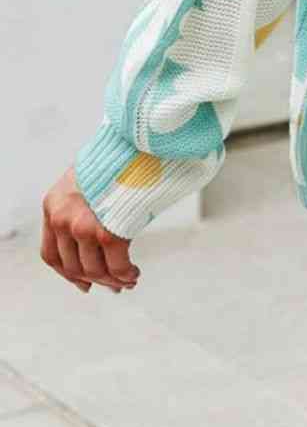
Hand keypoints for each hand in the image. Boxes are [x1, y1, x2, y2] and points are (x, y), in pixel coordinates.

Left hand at [41, 166, 140, 294]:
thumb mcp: (86, 182)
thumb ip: (82, 211)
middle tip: (114, 285)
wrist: (134, 141)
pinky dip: (126, 274)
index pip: (51, 254)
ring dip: (113, 280)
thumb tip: (95, 249)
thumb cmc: (116, 158)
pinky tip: (134, 272)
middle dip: (96, 279)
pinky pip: (117, 265)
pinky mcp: (106, 231)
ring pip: (95, 269)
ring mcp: (82, 226)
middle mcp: (62, 218)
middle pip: (73, 266)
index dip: (68, 274)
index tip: (84, 282)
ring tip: (129, 278)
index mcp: (53, 205)